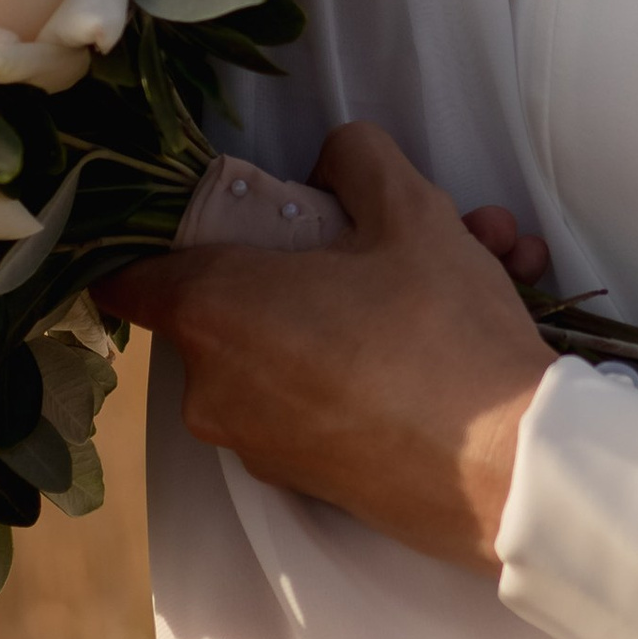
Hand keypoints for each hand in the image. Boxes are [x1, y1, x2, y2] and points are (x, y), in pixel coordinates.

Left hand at [110, 122, 556, 574]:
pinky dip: (382, 359)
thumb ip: (357, 158)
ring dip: (375, 300)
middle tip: (405, 229)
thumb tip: (332, 160)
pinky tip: (474, 324)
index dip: (168, 233)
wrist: (507, 470)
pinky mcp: (306, 479)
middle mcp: (214, 388)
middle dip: (327, 252)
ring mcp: (258, 442)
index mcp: (214, 311)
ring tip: (481, 261)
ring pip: (301, 343)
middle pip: (240, 298)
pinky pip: (328, 395)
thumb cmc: (442, 333)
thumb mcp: (411, 209)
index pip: (130, 272)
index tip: (223, 215)